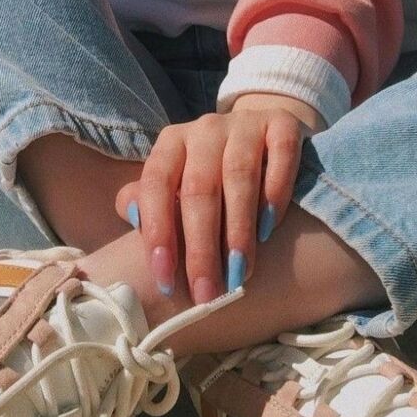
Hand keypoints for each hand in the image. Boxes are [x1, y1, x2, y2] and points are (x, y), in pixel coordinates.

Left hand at [115, 99, 316, 304]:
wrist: (263, 135)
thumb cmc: (212, 174)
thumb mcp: (177, 184)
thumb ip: (151, 201)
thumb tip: (133, 216)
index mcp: (172, 142)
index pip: (156, 184)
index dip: (158, 232)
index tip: (165, 281)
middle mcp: (205, 129)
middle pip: (199, 187)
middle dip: (201, 247)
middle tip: (207, 292)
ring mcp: (245, 124)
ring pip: (239, 175)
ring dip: (238, 230)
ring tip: (238, 273)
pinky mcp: (282, 124)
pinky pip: (280, 155)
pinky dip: (275, 193)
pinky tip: (269, 229)